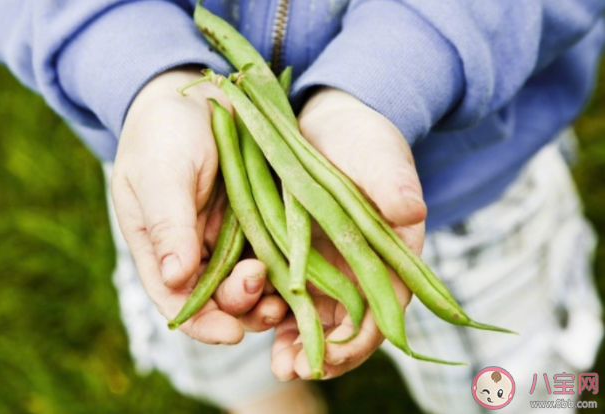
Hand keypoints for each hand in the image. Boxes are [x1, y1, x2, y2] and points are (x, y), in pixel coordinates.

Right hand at [113, 68, 286, 343]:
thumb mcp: (160, 173)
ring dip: (268, 293)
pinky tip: (303, 267)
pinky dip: (287, 265)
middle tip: (259, 288)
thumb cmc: (165, 131)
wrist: (198, 94)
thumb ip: (167, 224)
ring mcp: (230, 238)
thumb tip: (176, 279)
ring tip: (287, 290)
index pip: (176, 300)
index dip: (203, 323)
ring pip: (250, 283)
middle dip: (240, 305)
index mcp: (161, 248)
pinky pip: (275, 252)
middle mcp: (196, 250)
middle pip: (218, 298)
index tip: (231, 332)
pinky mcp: (261, 220)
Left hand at [271, 87, 425, 379]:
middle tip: (294, 368)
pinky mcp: (289, 257)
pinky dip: (271, 314)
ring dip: (295, 343)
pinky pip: (282, 295)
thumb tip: (410, 210)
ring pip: (312, 318)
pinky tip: (252, 325)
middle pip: (347, 324)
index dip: (363, 336)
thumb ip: (392, 180)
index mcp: (389, 253)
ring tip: (278, 363)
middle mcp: (357, 269)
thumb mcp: (378, 153)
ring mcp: (322, 267)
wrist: (323, 123)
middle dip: (324, 353)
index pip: (385, 307)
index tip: (336, 353)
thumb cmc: (360, 139)